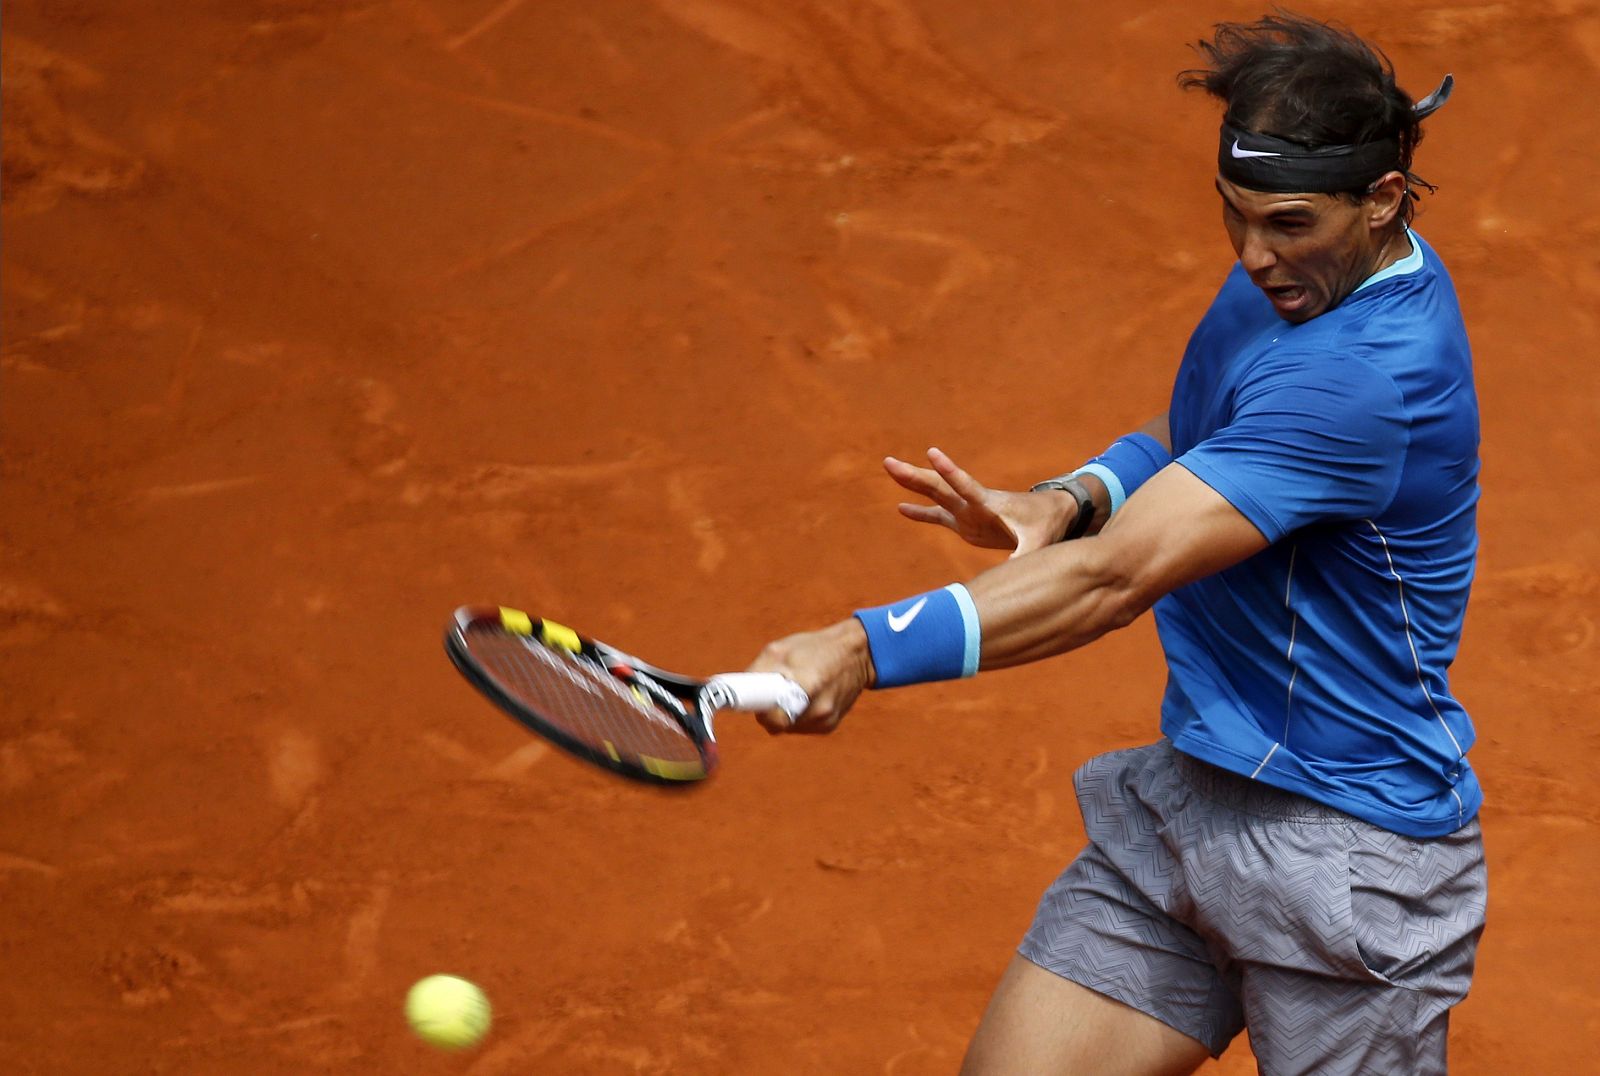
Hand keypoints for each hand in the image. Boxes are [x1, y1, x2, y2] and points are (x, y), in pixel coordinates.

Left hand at [744, 619, 875, 734]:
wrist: (857, 655)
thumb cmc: (815, 648)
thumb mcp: (781, 649)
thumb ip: (758, 671)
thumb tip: (735, 690)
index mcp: (807, 684)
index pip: (773, 719)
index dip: (760, 712)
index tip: (754, 701)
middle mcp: (819, 708)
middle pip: (776, 724)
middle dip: (768, 710)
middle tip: (771, 690)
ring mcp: (825, 720)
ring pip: (787, 727)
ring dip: (782, 712)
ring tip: (794, 689)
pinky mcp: (829, 726)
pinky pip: (800, 727)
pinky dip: (796, 714)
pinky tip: (806, 696)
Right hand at [885, 447, 1075, 557]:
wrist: (1050, 514)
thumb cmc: (1046, 525)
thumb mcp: (1039, 542)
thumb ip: (1025, 556)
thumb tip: (1013, 574)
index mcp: (989, 503)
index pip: (965, 486)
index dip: (949, 471)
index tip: (931, 453)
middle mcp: (973, 503)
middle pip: (939, 486)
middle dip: (915, 475)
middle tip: (888, 462)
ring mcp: (967, 511)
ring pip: (934, 495)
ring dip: (912, 483)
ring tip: (889, 468)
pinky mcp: (966, 522)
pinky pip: (938, 515)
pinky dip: (920, 512)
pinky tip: (901, 507)